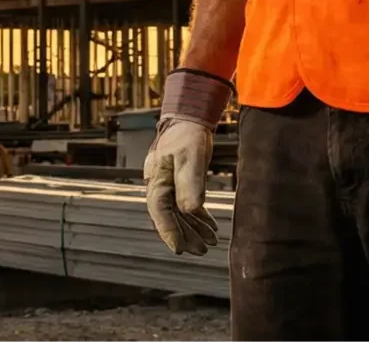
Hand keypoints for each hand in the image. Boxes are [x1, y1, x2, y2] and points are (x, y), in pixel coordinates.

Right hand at [143, 68, 230, 255]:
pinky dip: (198, 217)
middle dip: (185, 235)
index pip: (160, 213)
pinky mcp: (181, 181)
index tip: (179, 250)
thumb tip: (190, 210)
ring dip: (193, 229)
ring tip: (210, 243)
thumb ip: (190, 184)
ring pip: (179, 213)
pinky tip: (210, 227)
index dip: (170, 232)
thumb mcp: (191, 158)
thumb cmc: (187, 134)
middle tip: (201, 251)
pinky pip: (186, 205)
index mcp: (157, 181)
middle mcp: (160, 185)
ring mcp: (169, 184)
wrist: (190, 116)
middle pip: (169, 217)